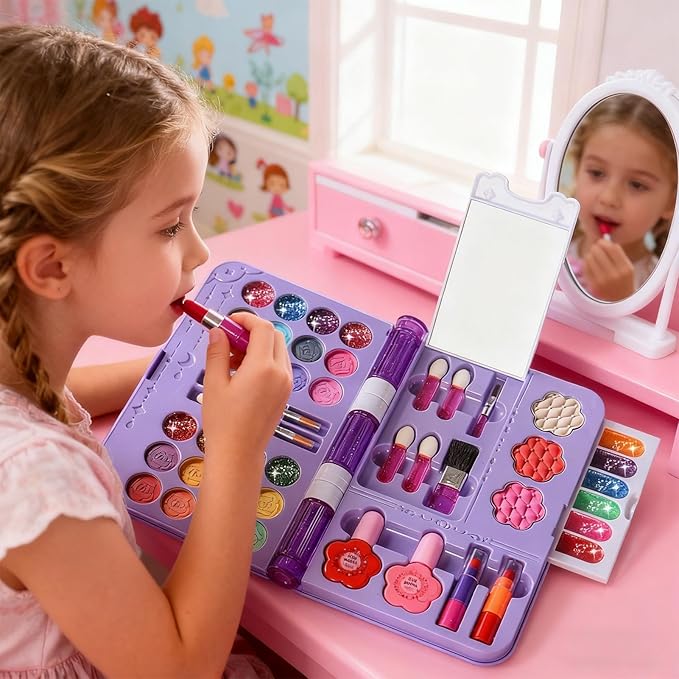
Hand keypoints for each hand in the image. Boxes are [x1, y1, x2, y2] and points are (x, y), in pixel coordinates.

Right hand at [201, 312, 291, 457]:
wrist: (238, 454)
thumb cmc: (223, 422)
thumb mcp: (214, 383)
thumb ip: (218, 352)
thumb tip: (218, 331)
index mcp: (263, 368)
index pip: (262, 328)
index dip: (245, 319)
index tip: (228, 321)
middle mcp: (280, 373)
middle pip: (274, 336)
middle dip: (252, 331)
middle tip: (229, 338)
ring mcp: (286, 384)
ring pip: (277, 350)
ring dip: (257, 346)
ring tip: (231, 360)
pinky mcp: (285, 394)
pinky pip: (278, 366)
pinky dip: (263, 361)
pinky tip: (242, 374)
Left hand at [582, 239, 635, 300]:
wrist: (620, 302)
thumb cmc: (623, 282)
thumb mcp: (627, 268)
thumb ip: (618, 254)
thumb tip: (604, 240)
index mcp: (625, 269)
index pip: (612, 248)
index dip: (604, 243)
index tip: (601, 241)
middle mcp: (614, 275)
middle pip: (599, 252)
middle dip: (596, 247)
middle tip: (595, 247)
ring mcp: (602, 281)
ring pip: (590, 258)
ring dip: (590, 254)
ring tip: (593, 256)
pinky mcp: (593, 285)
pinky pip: (585, 267)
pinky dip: (586, 263)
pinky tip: (590, 263)